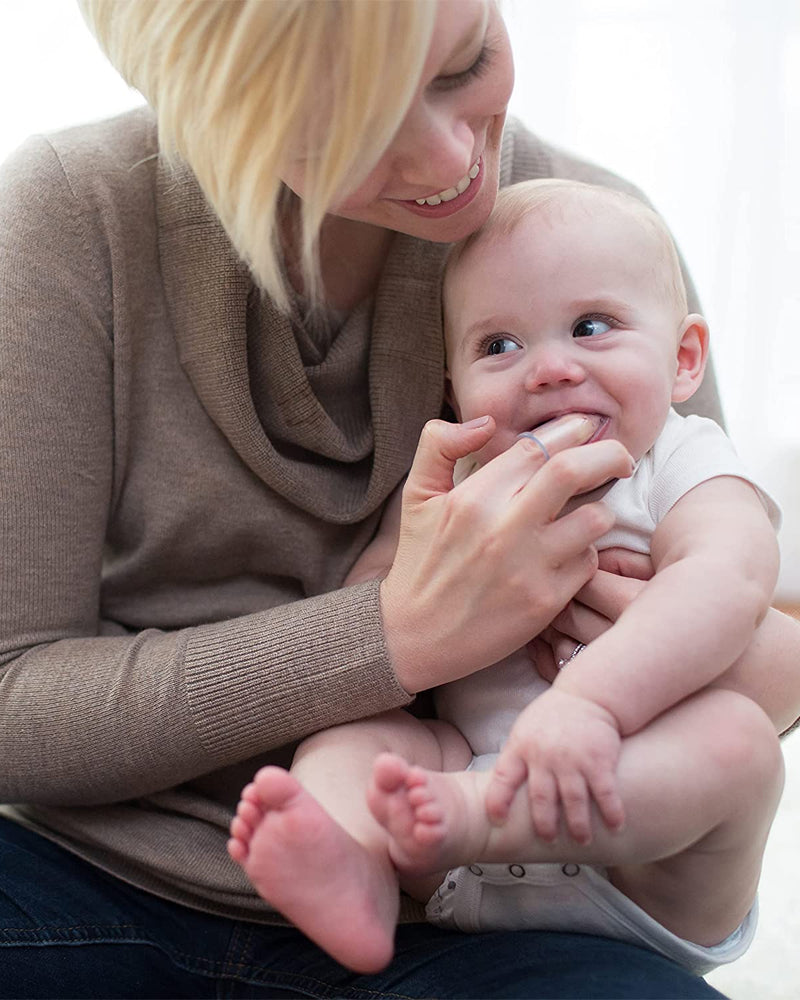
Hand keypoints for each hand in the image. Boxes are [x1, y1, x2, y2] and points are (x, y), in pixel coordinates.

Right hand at [380, 419, 634, 693]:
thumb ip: (439, 445)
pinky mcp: (545, 602)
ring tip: (590, 511)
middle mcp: (503, 528)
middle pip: (573, 471)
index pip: (536, 447)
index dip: (570, 430)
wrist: (414, 636)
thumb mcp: (416, 496)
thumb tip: (486, 422)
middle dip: (609, 454)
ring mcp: (528, 567)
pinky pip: (588, 563)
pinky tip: (570, 553)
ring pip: (594, 518)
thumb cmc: (420, 561)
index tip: (585, 429)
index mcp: (473, 498)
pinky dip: (586, 553)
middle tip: (620, 458)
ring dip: (600, 510)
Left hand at [485, 687, 624, 844]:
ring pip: (573, 802)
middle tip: (548, 840)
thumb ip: (517, 755)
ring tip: (582, 839)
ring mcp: (573, 760)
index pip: (503, 778)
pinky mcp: (599, 761)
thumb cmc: (554, 715)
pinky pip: (605, 794)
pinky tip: (616, 826)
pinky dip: (611, 813)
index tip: (497, 819)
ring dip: (578, 825)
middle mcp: (545, 756)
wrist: (589, 694)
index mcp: (522, 747)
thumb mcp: (526, 729)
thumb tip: (500, 786)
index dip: (498, 800)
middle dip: (544, 824)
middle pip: (541, 799)